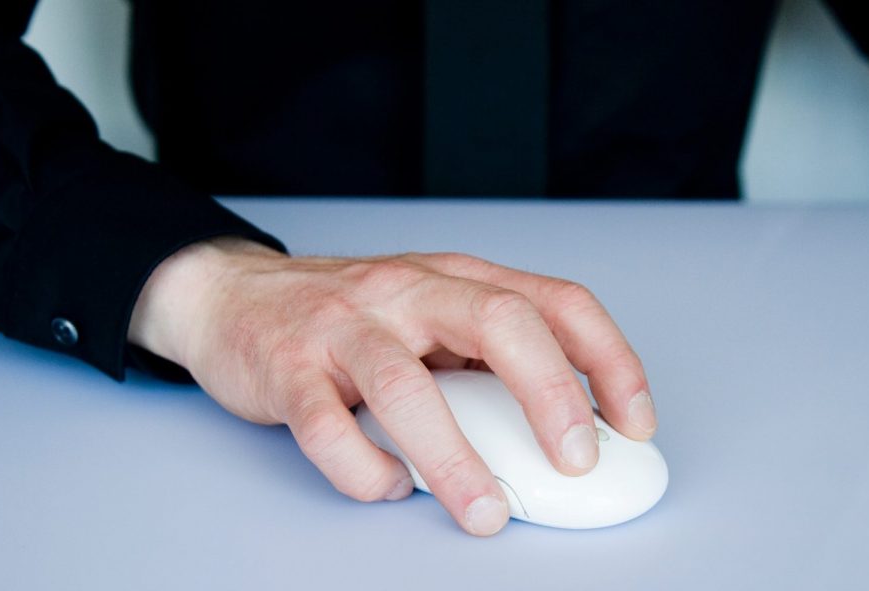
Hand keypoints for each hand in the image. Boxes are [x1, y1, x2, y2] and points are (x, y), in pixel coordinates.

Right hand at [128, 237, 655, 535]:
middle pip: (499, 323)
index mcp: (456, 279)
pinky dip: (365, 471)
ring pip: (406, 387)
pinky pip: (327, 428)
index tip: (636, 422)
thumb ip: (488, 360)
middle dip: (550, 395)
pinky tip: (387, 485)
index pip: (556, 301)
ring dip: (454, 459)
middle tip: (574, 463)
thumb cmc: (350, 316)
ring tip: (484, 512)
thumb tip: (566, 432)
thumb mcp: (430, 316)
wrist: (231, 296)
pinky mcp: (288, 368)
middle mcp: (408, 290)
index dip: (608, 359)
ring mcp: (344, 325)